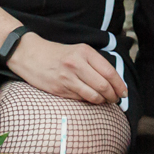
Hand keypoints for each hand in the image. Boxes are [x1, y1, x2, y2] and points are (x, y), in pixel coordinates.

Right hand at [8, 33, 127, 104]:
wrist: (29, 54)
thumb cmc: (56, 54)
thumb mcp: (77, 51)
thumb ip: (94, 63)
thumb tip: (112, 81)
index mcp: (85, 52)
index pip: (109, 72)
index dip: (119, 85)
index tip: (123, 92)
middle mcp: (77, 64)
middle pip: (103, 85)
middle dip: (113, 96)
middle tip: (115, 99)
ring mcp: (67, 77)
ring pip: (93, 95)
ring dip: (102, 101)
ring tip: (105, 101)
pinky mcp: (59, 89)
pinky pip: (80, 99)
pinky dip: (89, 101)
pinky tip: (91, 100)